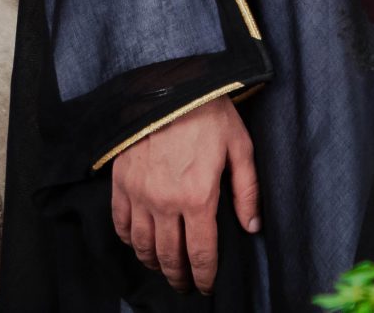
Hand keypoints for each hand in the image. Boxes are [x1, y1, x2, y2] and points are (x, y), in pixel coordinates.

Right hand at [109, 94, 258, 292]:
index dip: (204, 275)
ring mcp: (139, 195)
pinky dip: (129, 241)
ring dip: (154, 262)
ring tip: (165, 267)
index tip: (206, 286)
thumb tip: (252, 226)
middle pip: (169, 255)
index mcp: (198, 197)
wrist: (170, 88)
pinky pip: (121, 225)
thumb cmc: (211, 114)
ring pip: (142, 246)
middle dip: (179, 276)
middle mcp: (165, 203)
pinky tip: (139, 243)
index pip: (200, 252)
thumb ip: (248, 190)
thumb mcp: (241, 148)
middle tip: (185, 284)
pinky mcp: (121, 184)